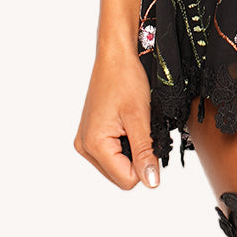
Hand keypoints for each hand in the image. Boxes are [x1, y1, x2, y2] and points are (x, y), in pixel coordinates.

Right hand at [74, 49, 160, 190]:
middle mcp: (85, 146)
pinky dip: (124, 140)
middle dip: (137, 155)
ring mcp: (86, 140)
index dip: (145, 163)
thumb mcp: (140, 117)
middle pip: (121, 174)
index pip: (126, 179)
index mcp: (94, 145)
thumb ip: (145, 152)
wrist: (116, 55)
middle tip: (140, 126)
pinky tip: (126, 121)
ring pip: (118, 163)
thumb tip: (151, 182)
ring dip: (131, 147)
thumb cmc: (125, 78)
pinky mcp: (91, 133)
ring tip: (132, 121)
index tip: (149, 137)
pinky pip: (112, 151)